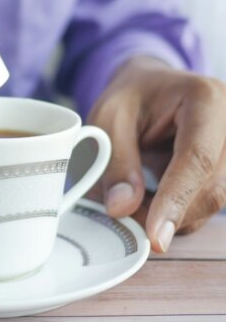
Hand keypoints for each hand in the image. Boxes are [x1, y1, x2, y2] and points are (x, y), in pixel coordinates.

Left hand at [87, 56, 225, 251]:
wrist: (149, 87)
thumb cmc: (131, 96)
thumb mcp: (109, 117)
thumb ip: (116, 161)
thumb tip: (123, 209)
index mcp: (205, 98)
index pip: (198, 157)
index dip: (176, 199)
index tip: (155, 235)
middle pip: (211, 186)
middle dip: (169, 213)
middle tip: (125, 219)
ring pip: (212, 202)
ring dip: (172, 215)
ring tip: (133, 202)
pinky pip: (207, 203)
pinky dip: (177, 212)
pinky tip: (152, 202)